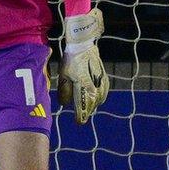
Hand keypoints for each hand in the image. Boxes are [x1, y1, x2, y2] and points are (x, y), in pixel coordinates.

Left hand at [58, 8, 108, 123]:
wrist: (84, 47)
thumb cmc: (71, 61)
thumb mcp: (63, 77)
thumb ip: (64, 92)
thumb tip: (65, 105)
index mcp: (84, 89)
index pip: (83, 108)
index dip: (80, 116)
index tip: (78, 122)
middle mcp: (95, 88)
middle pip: (91, 106)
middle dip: (86, 111)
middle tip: (81, 117)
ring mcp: (101, 84)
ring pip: (98, 100)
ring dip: (92, 105)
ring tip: (86, 109)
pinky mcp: (104, 79)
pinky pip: (103, 93)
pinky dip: (98, 98)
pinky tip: (94, 98)